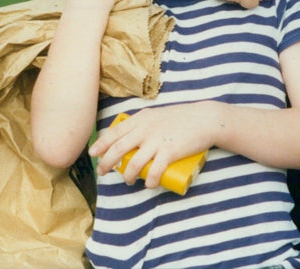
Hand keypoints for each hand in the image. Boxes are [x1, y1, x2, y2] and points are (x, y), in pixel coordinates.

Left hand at [89, 103, 217, 188]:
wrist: (205, 119)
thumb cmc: (182, 117)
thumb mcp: (158, 115)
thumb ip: (145, 123)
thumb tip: (131, 136)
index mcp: (142, 119)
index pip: (115, 132)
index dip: (101, 144)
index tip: (93, 154)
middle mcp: (146, 129)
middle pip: (118, 149)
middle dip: (106, 163)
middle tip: (102, 172)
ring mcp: (157, 141)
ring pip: (133, 164)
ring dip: (127, 176)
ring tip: (128, 181)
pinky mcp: (170, 152)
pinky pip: (154, 171)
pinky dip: (149, 181)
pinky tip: (149, 185)